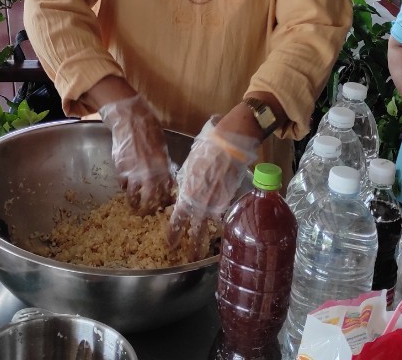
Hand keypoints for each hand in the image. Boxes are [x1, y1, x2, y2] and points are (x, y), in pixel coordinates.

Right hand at [98, 95, 172, 213]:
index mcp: (163, 167)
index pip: (166, 191)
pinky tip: (126, 184)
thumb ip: (163, 164)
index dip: (164, 201)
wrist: (130, 121)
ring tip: (134, 205)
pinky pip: (122, 184)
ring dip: (133, 202)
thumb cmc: (149, 130)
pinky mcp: (120, 169)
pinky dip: (124, 186)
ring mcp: (133, 173)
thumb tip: (164, 177)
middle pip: (150, 199)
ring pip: (133, 196)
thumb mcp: (162, 147)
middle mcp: (148, 173)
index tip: (163, 205)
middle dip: (149, 209)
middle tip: (147, 212)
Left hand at [167, 119, 258, 260]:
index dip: (173, 233)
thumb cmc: (206, 149)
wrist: (231, 143)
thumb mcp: (189, 166)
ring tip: (205, 252)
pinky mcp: (232, 199)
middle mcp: (202, 203)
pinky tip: (219, 230)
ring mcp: (218, 203)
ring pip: (211, 226)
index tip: (170, 243)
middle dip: (192, 246)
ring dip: (207, 239)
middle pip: (195, 231)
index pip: (178, 220)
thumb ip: (186, 182)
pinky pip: (223, 215)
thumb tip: (185, 189)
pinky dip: (220, 223)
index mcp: (187, 194)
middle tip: (190, 257)